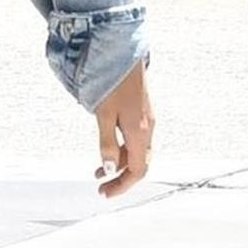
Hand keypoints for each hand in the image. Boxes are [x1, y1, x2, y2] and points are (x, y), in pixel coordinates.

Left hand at [93, 62, 153, 197]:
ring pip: (137, 152)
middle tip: (101, 187)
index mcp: (140, 132)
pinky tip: (109, 149)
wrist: (123, 54)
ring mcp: (146, 121)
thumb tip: (110, 169)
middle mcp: (147, 129)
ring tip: (99, 170)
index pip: (138, 170)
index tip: (105, 193)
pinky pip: (135, 140)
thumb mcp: (103, 114)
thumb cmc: (111, 81)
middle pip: (139, 164)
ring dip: (120, 165)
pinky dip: (123, 151)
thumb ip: (107, 143)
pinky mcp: (142, 113)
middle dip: (121, 179)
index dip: (123, 185)